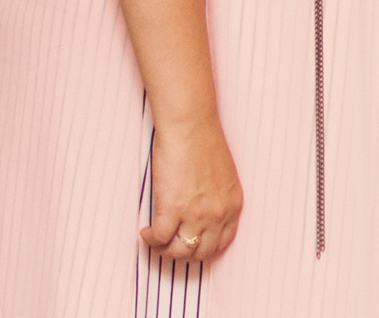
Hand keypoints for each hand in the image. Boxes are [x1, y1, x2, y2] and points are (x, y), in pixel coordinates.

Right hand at [142, 115, 242, 262]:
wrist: (189, 126)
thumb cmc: (203, 141)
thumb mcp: (224, 176)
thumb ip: (218, 198)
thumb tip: (203, 212)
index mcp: (232, 205)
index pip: (222, 243)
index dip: (204, 250)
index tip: (191, 246)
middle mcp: (217, 214)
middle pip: (200, 253)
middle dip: (183, 253)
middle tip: (170, 245)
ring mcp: (196, 214)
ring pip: (179, 251)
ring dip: (164, 249)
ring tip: (155, 239)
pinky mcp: (173, 209)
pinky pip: (159, 238)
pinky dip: (150, 239)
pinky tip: (145, 232)